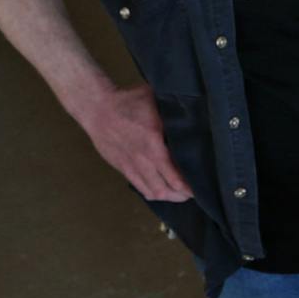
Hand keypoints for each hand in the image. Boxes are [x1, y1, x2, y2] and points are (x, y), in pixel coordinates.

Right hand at [69, 82, 193, 202]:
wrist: (98, 109)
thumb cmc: (129, 101)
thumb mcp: (155, 101)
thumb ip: (174, 112)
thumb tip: (195, 115)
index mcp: (154, 145)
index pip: (174, 175)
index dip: (189, 186)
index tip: (201, 186)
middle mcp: (144, 160)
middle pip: (166, 189)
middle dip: (182, 195)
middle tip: (194, 192)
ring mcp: (132, 167)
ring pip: (153, 192)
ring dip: (169, 197)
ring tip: (180, 195)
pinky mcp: (123, 169)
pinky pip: (140, 187)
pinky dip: (153, 193)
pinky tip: (160, 190)